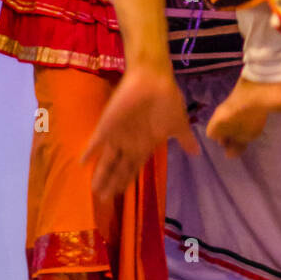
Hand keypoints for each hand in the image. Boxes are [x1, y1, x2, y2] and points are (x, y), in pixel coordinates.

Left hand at [82, 64, 197, 198]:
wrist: (155, 78)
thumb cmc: (167, 100)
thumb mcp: (179, 123)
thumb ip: (185, 140)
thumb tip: (198, 153)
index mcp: (145, 145)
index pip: (133, 169)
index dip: (126, 182)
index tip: (119, 196)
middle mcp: (129, 143)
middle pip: (118, 169)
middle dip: (112, 184)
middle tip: (103, 201)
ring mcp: (117, 135)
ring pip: (106, 161)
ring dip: (101, 175)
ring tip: (95, 191)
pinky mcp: (107, 125)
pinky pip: (96, 141)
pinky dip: (89, 151)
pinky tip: (82, 163)